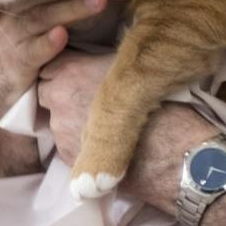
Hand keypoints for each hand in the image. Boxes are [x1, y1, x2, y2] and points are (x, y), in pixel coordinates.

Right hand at [0, 0, 129, 117]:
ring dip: (74, 8)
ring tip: (101, 1)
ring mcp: (14, 34)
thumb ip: (67, 1)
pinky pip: (33, 50)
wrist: (0, 83)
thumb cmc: (32, 45)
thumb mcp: (47, 20)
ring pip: (44, 17)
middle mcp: (16, 10)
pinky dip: (47, 43)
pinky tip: (62, 35)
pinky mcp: (16, 60)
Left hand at [38, 54, 211, 208]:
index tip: (80, 80)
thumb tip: (91, 66)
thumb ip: (100, 65)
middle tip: (92, 103)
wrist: (177, 149)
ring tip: (107, 127)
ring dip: (73, 124)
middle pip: (48, 97)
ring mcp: (61, 132)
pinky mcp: (70, 159)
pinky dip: (82, 147)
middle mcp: (58, 101)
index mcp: (70, 72)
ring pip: (57, 124)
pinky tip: (108, 146)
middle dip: (64, 99)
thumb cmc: (163, 99)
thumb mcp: (130, 68)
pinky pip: (69, 149)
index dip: (65, 76)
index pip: (48, 71)